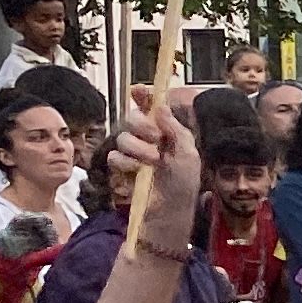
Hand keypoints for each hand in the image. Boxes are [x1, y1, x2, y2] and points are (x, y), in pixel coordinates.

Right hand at [108, 78, 203, 234]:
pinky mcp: (122, 169)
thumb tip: (161, 107)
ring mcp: (133, 153)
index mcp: (167, 132)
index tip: (138, 90)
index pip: (152, 108)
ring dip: (137, 148)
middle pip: (132, 117)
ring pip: (122, 137)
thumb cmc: (182, 185)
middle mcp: (148, 139)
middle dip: (142, 125)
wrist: (169, 212)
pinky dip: (125, 162)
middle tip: (156, 138)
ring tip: (153, 162)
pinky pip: (114, 156)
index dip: (144, 96)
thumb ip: (176, 130)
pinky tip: (137, 171)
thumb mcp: (188, 155)